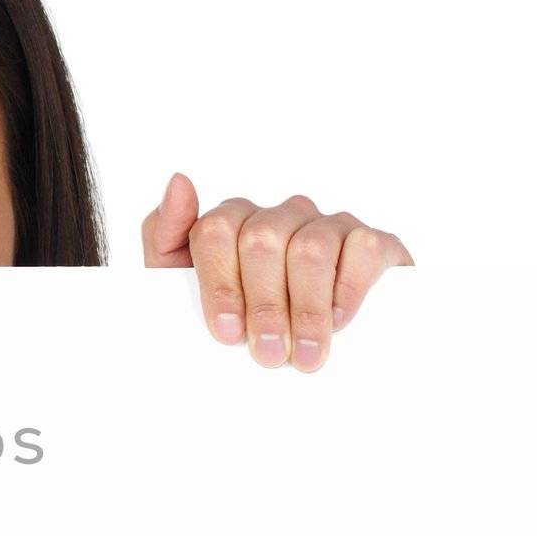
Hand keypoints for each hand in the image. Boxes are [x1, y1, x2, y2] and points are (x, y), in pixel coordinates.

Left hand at [141, 173, 412, 371]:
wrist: (307, 350)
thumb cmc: (238, 317)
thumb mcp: (184, 285)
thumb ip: (165, 238)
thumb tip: (179, 181)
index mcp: (233, 223)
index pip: (215, 231)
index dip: (220, 284)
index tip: (227, 332)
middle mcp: (279, 217)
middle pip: (262, 241)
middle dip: (264, 305)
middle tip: (269, 354)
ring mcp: (326, 226)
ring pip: (310, 249)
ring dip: (306, 309)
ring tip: (305, 355)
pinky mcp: (370, 241)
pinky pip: (362, 249)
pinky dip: (348, 290)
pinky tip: (339, 322)